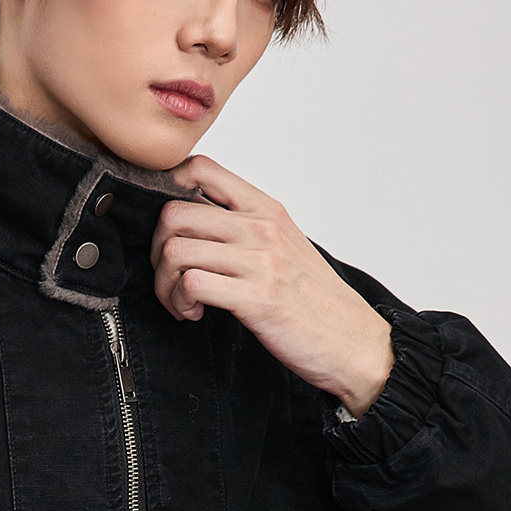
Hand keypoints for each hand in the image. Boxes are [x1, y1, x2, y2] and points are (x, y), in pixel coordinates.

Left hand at [152, 154, 394, 416]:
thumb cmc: (316, 301)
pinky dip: (180, 302)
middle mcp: (261, 227)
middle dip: (157, 249)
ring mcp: (259, 261)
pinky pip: (191, 283)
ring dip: (165, 283)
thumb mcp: (284, 246)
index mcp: (267, 209)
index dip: (167, 193)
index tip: (170, 229)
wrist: (353, 342)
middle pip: (173, 213)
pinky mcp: (255, 297)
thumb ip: (245, 228)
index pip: (201, 169)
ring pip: (175, 249)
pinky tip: (195, 313)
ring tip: (182, 301)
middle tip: (171, 276)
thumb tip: (194, 222)